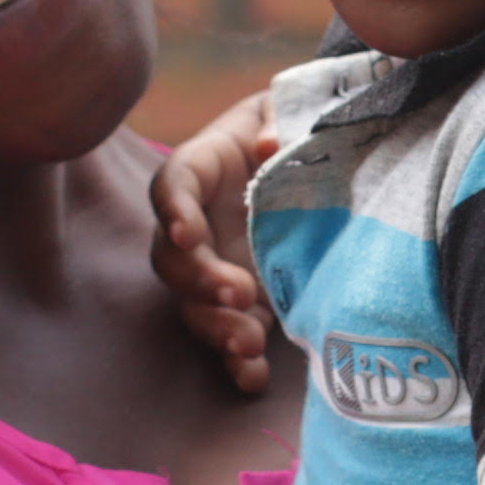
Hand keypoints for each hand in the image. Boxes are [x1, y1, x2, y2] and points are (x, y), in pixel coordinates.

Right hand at [150, 90, 281, 395]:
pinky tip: (252, 377)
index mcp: (201, 170)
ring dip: (215, 328)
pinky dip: (236, 362)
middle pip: (174, 259)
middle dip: (199, 281)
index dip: (174, 211)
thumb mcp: (291, 106)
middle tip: (238, 293)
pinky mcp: (242, 302)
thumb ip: (280, 117)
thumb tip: (269, 143)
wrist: (313, 158)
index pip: (171, 188)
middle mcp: (197, 224)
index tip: (188, 232)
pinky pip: (228, 335)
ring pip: (193, 305)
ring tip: (249, 344)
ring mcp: (215, 267)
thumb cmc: (293, 124)